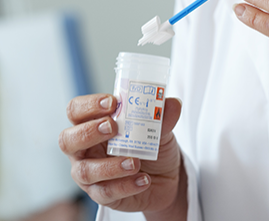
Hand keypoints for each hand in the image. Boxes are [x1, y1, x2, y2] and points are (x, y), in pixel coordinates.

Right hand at [58, 94, 186, 218]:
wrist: (166, 178)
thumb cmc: (152, 148)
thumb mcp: (161, 130)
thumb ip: (163, 117)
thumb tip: (173, 103)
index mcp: (93, 125)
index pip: (76, 111)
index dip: (88, 105)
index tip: (112, 102)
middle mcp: (84, 149)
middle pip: (68, 140)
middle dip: (88, 132)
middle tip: (113, 127)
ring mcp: (90, 174)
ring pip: (85, 171)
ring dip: (110, 166)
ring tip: (135, 162)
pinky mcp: (102, 195)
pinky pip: (107, 192)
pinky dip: (126, 185)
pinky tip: (144, 179)